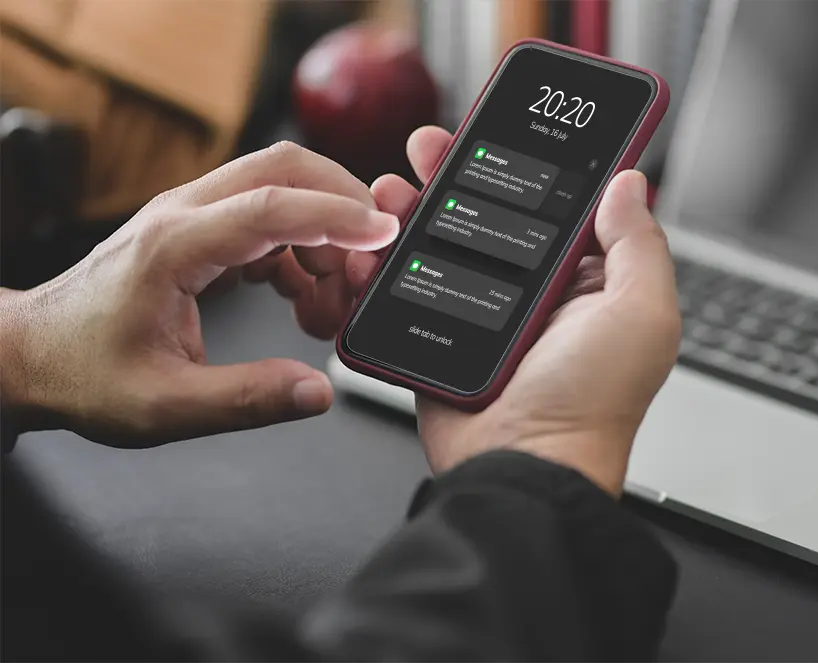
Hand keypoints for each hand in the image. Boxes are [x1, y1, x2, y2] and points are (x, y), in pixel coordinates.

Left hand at [0, 142, 398, 446]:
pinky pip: (268, 220)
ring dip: (323, 237)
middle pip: (284, 169)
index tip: (384, 233)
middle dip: (344, 204)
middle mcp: (183, 214)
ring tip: (329, 306)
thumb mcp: (166, 406)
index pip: (274, 207)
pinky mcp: (198, 231)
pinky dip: (301, 251)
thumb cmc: (84, 373)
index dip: (338, 217)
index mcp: (174, 246)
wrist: (33, 353)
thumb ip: (248, 399)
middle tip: (371, 263)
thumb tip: (317, 391)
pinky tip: (301, 300)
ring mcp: (190, 216)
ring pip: (281, 189)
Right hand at [349, 128, 679, 495]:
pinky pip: (406, 292)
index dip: (527, 165)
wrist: (522, 467)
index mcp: (584, 282)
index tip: (500, 130)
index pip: (553, 206)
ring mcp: (482, 317)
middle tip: (431, 149)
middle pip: (488, 217)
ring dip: (413, 212)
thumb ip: (638, 244)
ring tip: (392, 190)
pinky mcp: (439, 340)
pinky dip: (383, 267)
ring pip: (440, 247)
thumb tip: (629, 182)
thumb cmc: (591, 404)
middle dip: (456, 176)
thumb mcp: (641, 315)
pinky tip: (372, 247)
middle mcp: (532, 295)